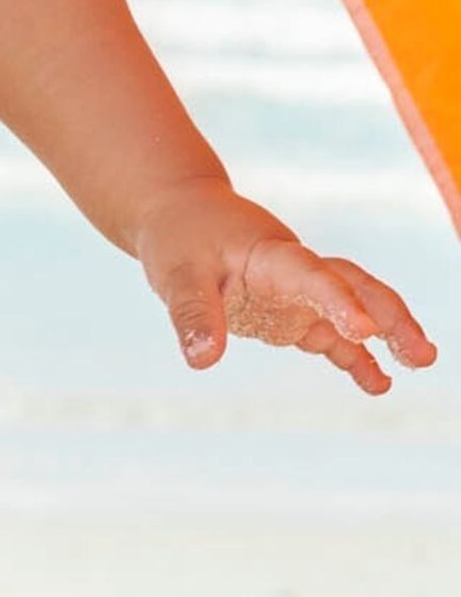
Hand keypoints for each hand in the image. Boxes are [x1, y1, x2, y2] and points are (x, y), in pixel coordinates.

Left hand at [136, 180, 437, 396]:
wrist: (182, 214)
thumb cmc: (179, 238)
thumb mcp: (175, 274)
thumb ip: (193, 314)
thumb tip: (202, 360)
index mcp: (271, 255)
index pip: (313, 276)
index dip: (337, 301)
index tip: (362, 329)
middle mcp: (295, 272)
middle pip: (354, 286)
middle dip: (390, 317)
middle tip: (421, 353)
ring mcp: (298, 293)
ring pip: (354, 307)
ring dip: (388, 332)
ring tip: (419, 362)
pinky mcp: (293, 312)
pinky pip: (332, 335)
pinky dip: (355, 357)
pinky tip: (379, 382)